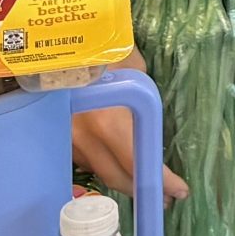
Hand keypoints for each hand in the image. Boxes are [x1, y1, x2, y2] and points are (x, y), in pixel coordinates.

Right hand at [70, 49, 189, 202]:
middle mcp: (83, 137)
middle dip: (141, 188)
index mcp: (107, 121)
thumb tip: (153, 126)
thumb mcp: (134, 71)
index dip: (160, 182)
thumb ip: (143, 102)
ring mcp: (65, 139)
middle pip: (116, 177)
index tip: (179, 192)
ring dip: (121, 178)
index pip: (136, 163)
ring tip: (142, 179)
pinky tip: (115, 161)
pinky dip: (101, 163)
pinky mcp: (55, 138)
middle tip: (164, 196)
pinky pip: (83, 159)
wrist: (58, 39)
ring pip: (98, 171)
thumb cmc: (102, 47)